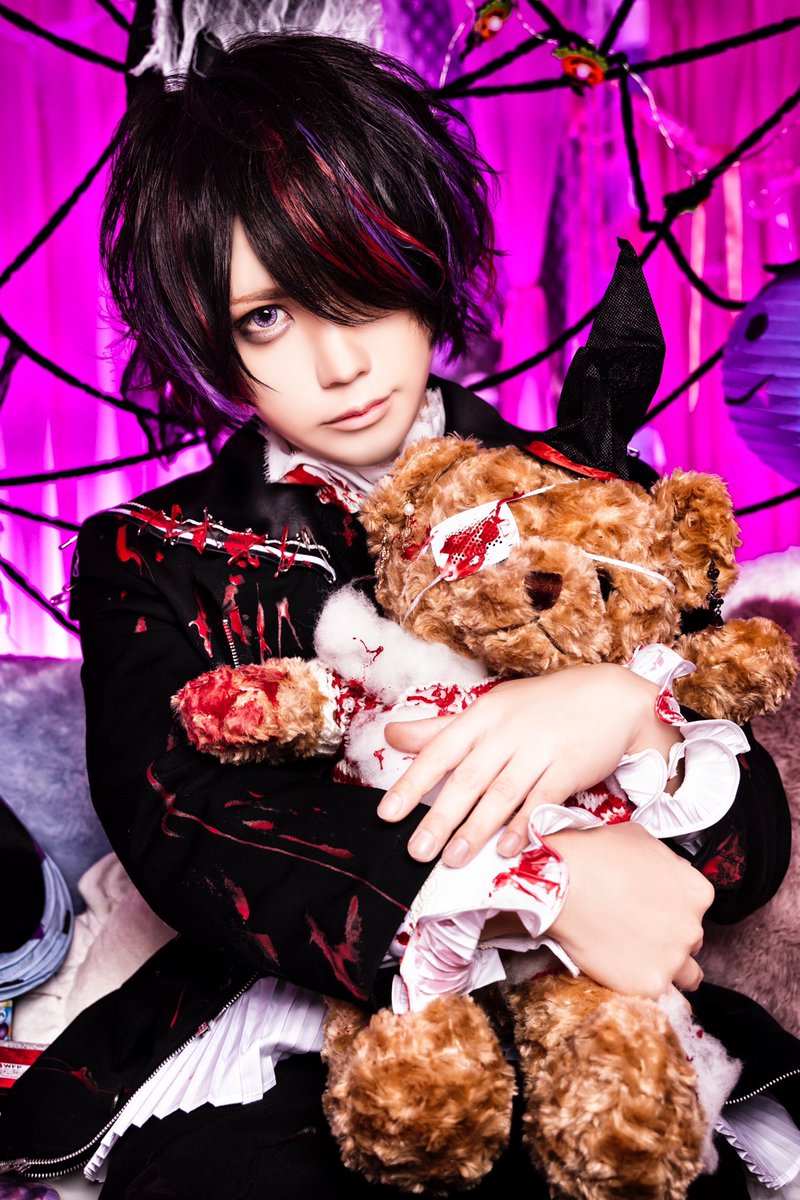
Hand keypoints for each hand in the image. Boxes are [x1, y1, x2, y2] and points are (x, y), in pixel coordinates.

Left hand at [378, 663, 680, 865]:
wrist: (611, 698)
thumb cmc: (542, 707)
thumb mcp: (490, 708)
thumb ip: (441, 728)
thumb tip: (392, 735)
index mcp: (483, 715)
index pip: (440, 750)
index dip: (413, 782)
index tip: (387, 812)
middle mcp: (507, 731)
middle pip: (468, 778)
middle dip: (440, 816)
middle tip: (416, 851)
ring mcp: (539, 749)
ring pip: (501, 792)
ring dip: (476, 828)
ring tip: (453, 859)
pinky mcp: (569, 766)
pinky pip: (542, 799)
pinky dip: (523, 824)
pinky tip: (506, 848)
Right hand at [547, 822, 711, 995]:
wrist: (561, 884)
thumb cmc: (593, 856)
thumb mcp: (639, 838)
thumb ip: (663, 861)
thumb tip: (659, 870)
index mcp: (696, 892)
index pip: (694, 907)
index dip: (672, 908)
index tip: (652, 909)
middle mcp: (692, 928)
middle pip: (690, 940)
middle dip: (669, 937)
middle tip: (638, 930)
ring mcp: (672, 960)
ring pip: (686, 976)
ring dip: (667, 968)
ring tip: (637, 960)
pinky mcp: (648, 985)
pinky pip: (657, 995)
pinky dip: (641, 984)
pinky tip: (621, 971)